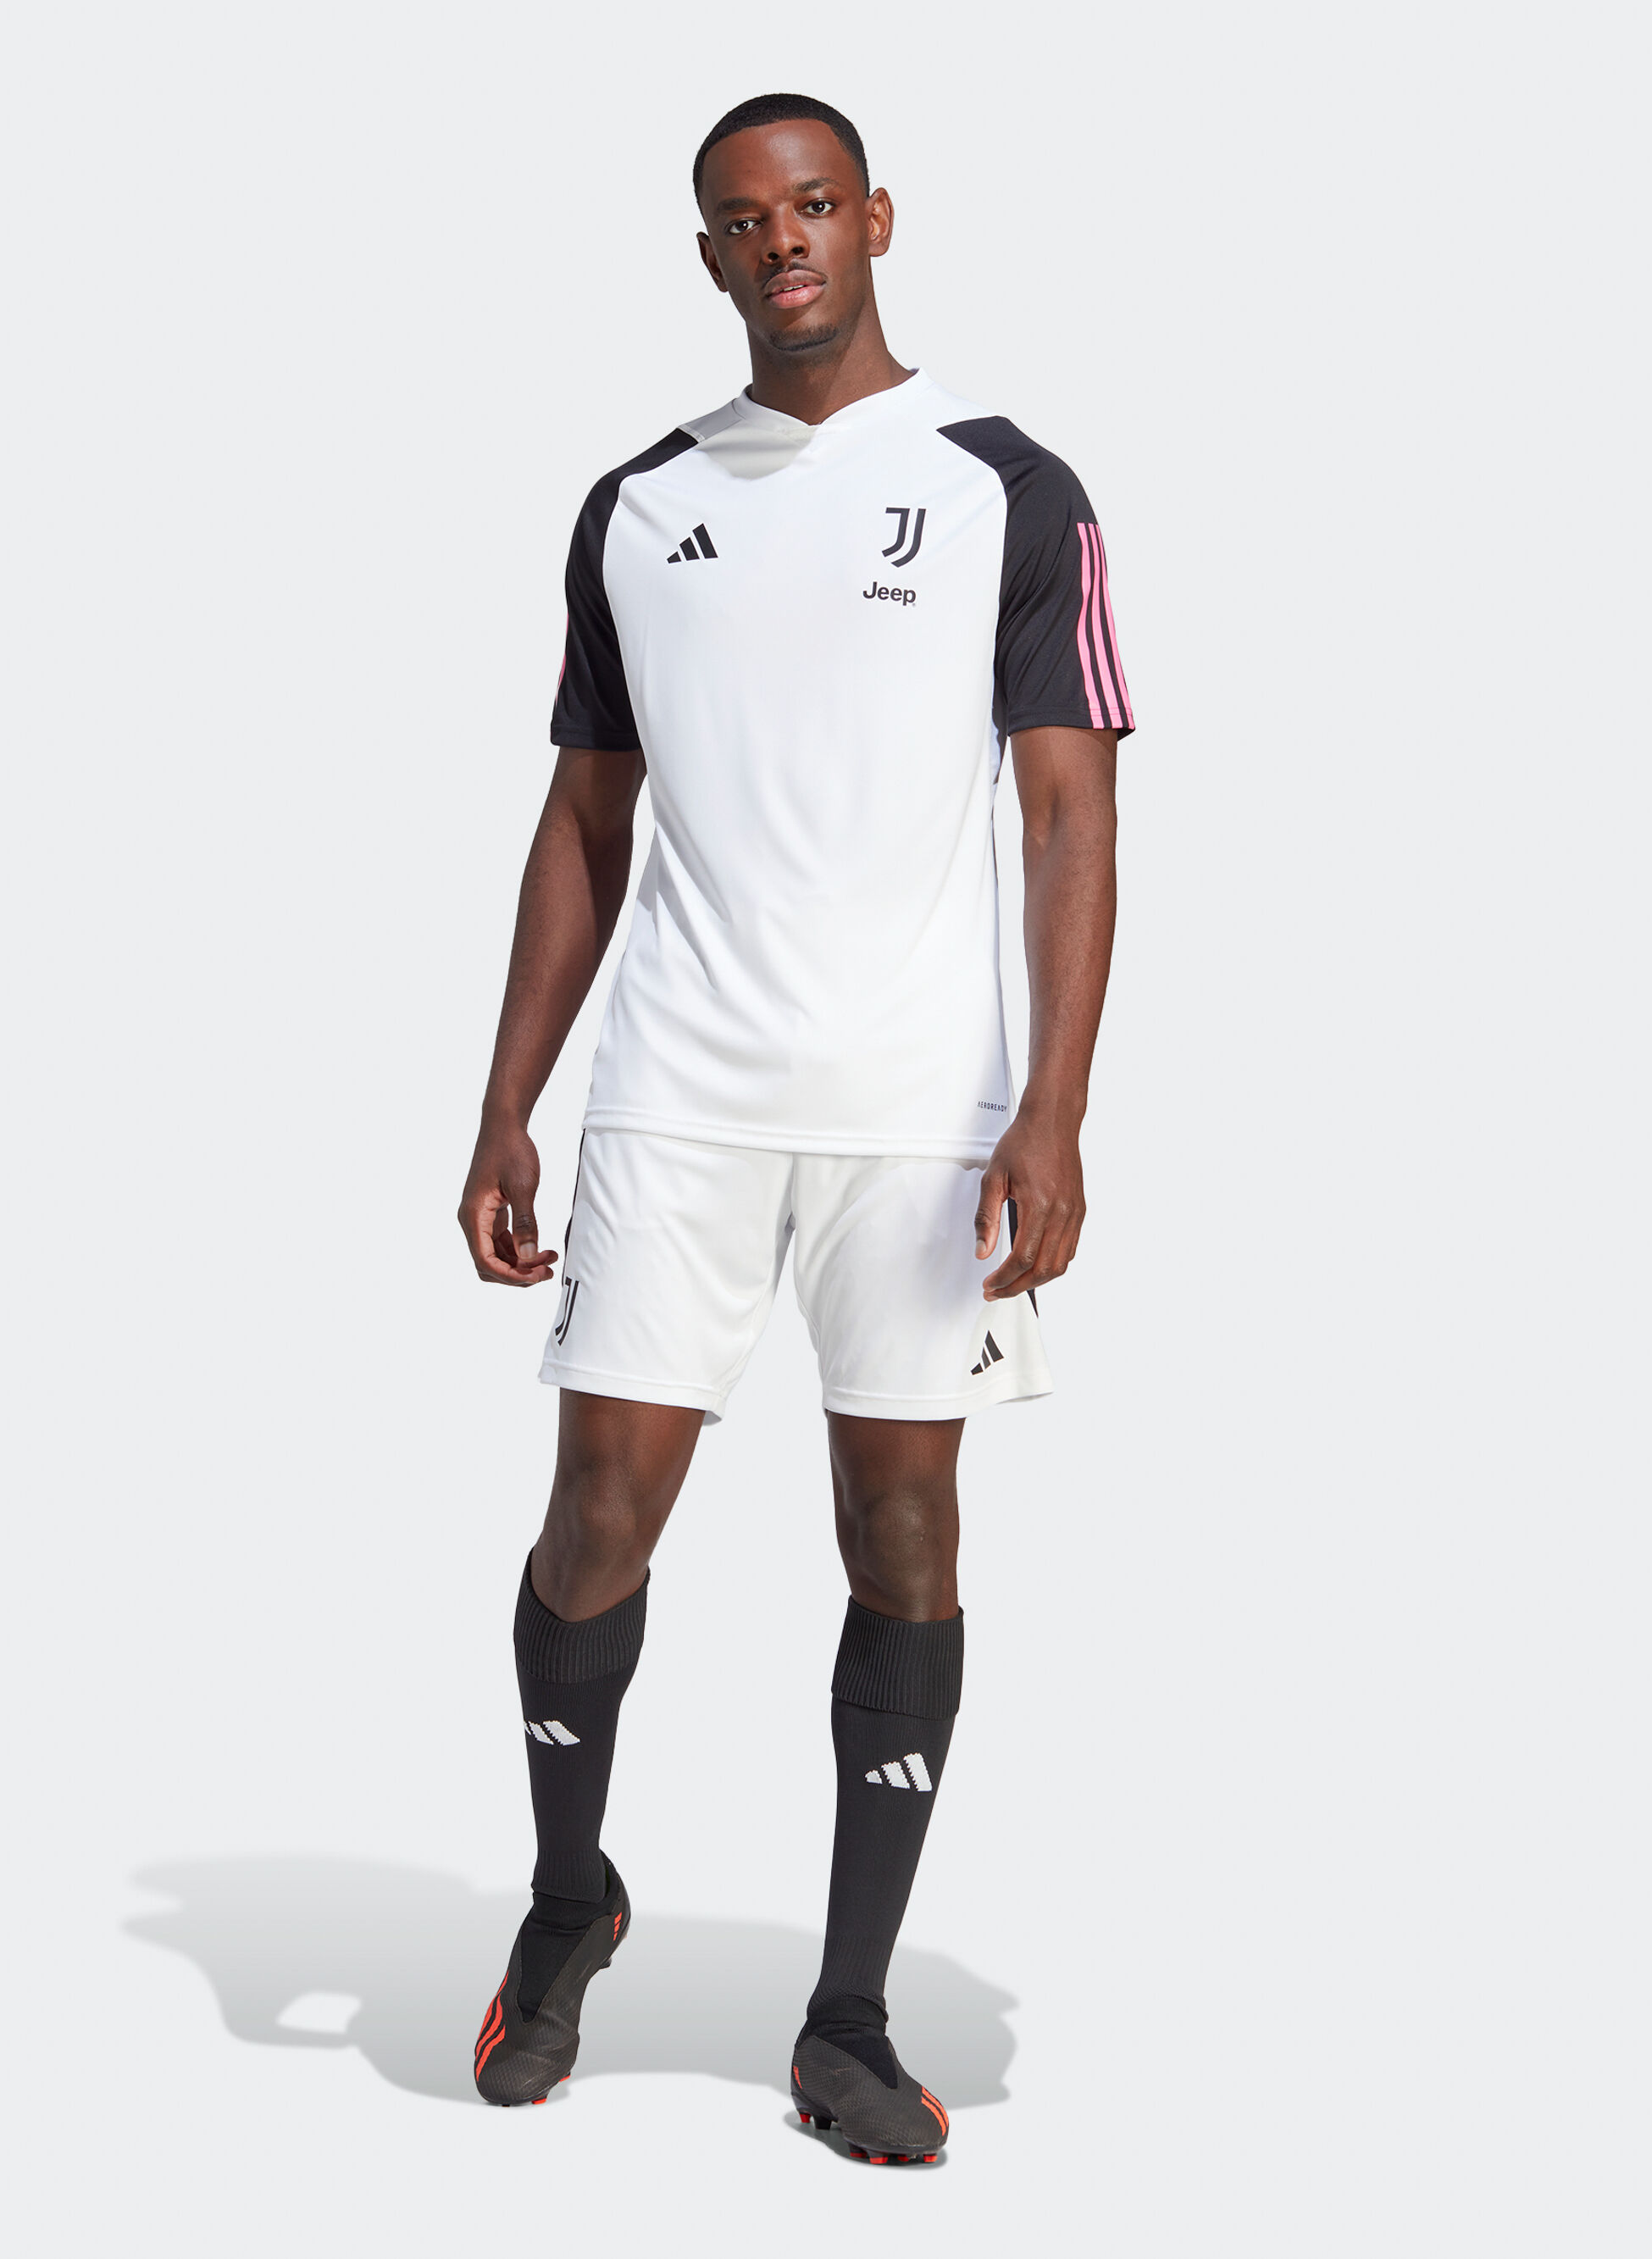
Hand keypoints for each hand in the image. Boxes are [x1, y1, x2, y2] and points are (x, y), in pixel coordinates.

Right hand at [458, 1116, 558, 1286]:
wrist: (503, 1127)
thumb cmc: (510, 1151)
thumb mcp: (522, 1187)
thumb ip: (526, 1224)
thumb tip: (529, 1256)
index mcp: (474, 1216)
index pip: (485, 1261)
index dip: (510, 1275)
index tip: (536, 1275)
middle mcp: (472, 1221)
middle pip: (488, 1264)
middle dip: (516, 1274)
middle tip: (545, 1271)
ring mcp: (481, 1218)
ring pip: (496, 1255)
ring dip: (520, 1263)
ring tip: (549, 1259)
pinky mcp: (491, 1214)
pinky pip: (502, 1242)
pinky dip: (519, 1250)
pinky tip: (540, 1248)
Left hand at [973, 1106, 1084, 1300]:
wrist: (1052, 1122)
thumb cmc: (1023, 1142)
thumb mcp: (993, 1178)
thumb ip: (986, 1218)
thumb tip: (982, 1251)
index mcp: (1039, 1205)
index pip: (1021, 1259)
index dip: (1003, 1278)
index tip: (989, 1284)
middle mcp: (1062, 1213)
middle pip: (1042, 1269)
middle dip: (1017, 1286)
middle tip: (997, 1290)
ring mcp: (1074, 1214)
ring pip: (1059, 1264)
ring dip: (1036, 1280)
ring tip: (1014, 1283)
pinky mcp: (1080, 1212)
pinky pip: (1069, 1250)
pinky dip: (1052, 1265)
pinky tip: (1035, 1265)